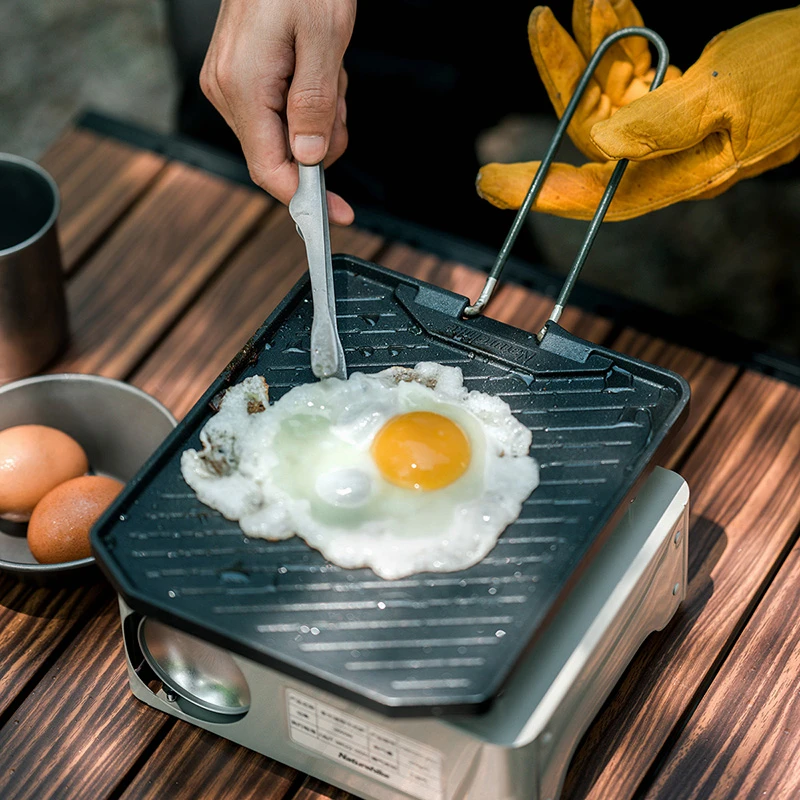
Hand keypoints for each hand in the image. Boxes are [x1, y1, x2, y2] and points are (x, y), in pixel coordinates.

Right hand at [200, 0, 356, 224]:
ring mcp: (229, 83)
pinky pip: (278, 111)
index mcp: (243, 85)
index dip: (306, 198)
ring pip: (284, 134)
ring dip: (318, 114)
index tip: (339, 213)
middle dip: (321, 139)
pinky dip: (306, 99)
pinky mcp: (238, 76)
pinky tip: (313, 65)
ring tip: (326, 69)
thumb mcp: (325, 40)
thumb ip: (315, 106)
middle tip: (337, 94)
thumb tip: (307, 159)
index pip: (269, 168)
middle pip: (281, 154)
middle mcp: (226, 89)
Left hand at [476, 2, 799, 220]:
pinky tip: (611, 6)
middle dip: (564, 72)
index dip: (540, 191)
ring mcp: (674, 126)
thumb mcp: (729, 91)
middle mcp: (669, 156)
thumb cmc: (799, 70)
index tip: (491, 184)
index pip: (595, 191)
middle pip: (593, 128)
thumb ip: (661, 121)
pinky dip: (622, 38)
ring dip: (594, 43)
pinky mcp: (682, 96)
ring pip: (611, 92)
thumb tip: (600, 143)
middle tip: (539, 25)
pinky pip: (636, 71)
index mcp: (679, 171)